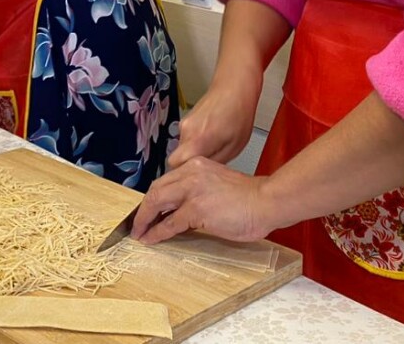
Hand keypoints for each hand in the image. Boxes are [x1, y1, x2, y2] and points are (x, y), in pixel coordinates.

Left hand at [131, 157, 270, 244]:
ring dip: (145, 221)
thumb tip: (178, 210)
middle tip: (136, 224)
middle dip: (142, 209)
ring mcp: (193, 190)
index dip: (152, 197)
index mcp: (196, 164)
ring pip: (157, 203)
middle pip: (156, 190)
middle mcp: (191, 173)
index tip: (146, 210)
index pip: (166, 180)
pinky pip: (170, 223)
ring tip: (139, 233)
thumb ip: (197, 190)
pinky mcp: (196, 210)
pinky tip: (150, 239)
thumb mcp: (216, 183)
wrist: (267, 201)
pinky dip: (157, 232)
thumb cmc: (248, 198)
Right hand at [168, 80, 258, 168]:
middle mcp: (186, 132)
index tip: (192, 183)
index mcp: (198, 139)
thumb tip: (203, 176)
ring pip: (182, 150)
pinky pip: (186, 140)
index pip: (176, 167)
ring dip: (194, 155)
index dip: (182, 177)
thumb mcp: (234, 146)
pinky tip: (211, 141)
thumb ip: (214, 164)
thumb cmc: (239, 114)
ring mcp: (184, 124)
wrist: (234, 87)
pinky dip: (195, 145)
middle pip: (177, 159)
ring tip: (213, 152)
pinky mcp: (186, 121)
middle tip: (206, 171)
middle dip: (189, 167)